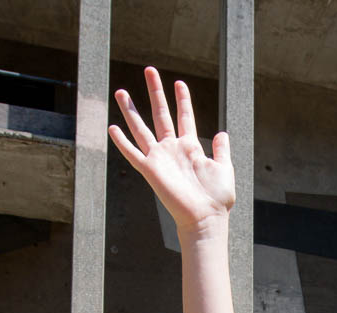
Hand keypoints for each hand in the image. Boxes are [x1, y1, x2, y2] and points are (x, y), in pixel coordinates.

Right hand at [110, 68, 235, 233]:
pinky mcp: (151, 171)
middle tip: (149, 70)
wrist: (206, 218)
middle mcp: (172, 150)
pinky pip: (133, 154)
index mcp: (190, 147)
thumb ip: (222, 150)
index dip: (182, 99)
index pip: (184, 116)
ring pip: (141, 129)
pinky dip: (122, 142)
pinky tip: (112, 128)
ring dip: (131, 110)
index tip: (179, 82)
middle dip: (155, 92)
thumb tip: (221, 133)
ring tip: (121, 91)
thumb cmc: (218, 198)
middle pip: (161, 114)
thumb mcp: (224, 168)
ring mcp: (160, 159)